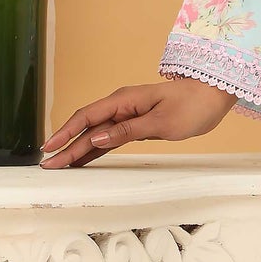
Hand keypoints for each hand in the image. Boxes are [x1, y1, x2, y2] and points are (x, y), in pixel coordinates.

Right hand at [41, 79, 236, 167]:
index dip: (65, 133)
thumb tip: (97, 137)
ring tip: (59, 166)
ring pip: (96, 134)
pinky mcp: (135, 124)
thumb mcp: (162, 122)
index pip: (87, 117)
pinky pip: (110, 138)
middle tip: (48, 165)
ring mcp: (127, 115)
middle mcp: (121, 106)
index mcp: (124, 101)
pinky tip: (83, 159)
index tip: (49, 148)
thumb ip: (128, 131)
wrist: (212, 95)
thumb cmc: (192, 106)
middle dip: (66, 146)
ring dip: (77, 149)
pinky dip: (96, 149)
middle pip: (87, 127)